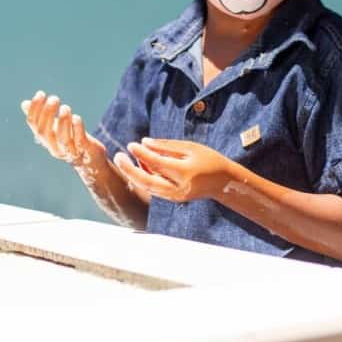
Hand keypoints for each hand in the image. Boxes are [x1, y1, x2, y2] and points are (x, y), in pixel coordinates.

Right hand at [20, 90, 103, 167]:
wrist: (89, 161)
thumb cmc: (69, 141)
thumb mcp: (54, 129)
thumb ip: (41, 118)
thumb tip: (24, 103)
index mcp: (45, 139)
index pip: (34, 125)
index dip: (35, 109)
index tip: (40, 94)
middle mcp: (54, 146)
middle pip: (45, 132)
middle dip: (47, 114)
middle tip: (54, 98)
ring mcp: (69, 150)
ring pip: (62, 139)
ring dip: (63, 122)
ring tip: (65, 107)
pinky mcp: (84, 150)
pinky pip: (79, 141)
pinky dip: (77, 129)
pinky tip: (77, 117)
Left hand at [114, 138, 233, 202]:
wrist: (223, 182)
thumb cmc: (208, 160)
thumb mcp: (191, 147)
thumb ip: (166, 146)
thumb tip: (142, 143)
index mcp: (184, 172)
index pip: (157, 163)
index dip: (141, 154)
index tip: (130, 144)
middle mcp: (178, 188)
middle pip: (147, 181)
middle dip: (129, 170)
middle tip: (118, 156)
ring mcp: (175, 196)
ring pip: (147, 187)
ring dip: (133, 174)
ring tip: (124, 159)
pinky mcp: (172, 199)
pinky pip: (153, 189)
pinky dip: (143, 178)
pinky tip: (139, 165)